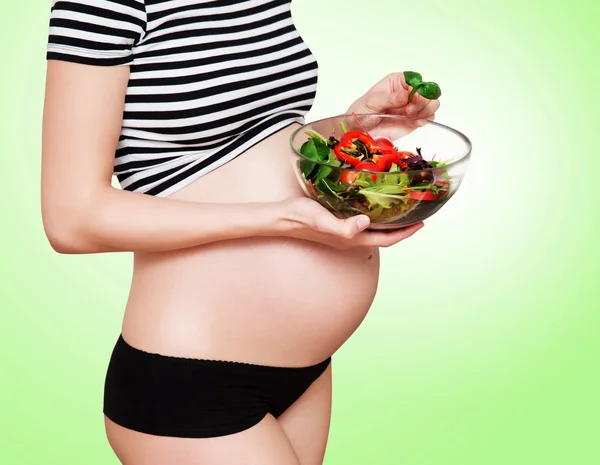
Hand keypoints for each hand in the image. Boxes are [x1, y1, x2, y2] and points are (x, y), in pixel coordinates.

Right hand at [275, 197, 423, 249]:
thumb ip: (342, 225)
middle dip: (403, 226)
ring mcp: (344, 231)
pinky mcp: (337, 223)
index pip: (386, 239)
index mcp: (351, 239)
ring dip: (390, 221)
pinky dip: (375, 214)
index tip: (422, 222)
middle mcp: (351, 238)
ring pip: (374, 229)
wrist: (280, 218)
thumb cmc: (300, 218)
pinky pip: (363, 221)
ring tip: (402, 207)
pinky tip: (375, 202)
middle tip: (418, 212)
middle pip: (384, 235)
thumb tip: (364, 223)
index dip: (406, 233)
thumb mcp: (321, 219)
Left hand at [346, 72, 440, 121]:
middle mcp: (408, 92)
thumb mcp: (372, 102)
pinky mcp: (414, 121)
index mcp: (398, 82)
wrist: (358, 131)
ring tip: (410, 117)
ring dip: (425, 110)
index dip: (418, 88)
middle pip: (428, 92)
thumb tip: (406, 96)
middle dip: (423, 101)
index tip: (412, 98)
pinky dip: (424, 120)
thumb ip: (389, 98)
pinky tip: (413, 123)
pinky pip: (428, 118)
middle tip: (409, 111)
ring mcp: (412, 107)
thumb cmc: (361, 112)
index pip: (416, 80)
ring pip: (432, 104)